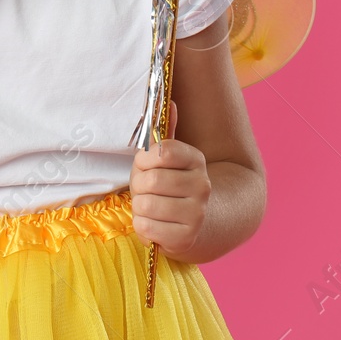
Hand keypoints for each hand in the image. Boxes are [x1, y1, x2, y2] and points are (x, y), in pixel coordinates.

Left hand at [130, 99, 209, 257]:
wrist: (194, 223)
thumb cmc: (169, 186)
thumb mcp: (166, 159)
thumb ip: (163, 133)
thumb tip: (169, 102)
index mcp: (196, 160)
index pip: (162, 151)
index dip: (144, 159)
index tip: (144, 165)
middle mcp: (202, 185)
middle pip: (151, 180)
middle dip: (138, 186)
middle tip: (144, 190)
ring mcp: (197, 213)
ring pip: (146, 205)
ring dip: (139, 207)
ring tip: (149, 207)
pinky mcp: (186, 238)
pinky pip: (146, 227)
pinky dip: (142, 226)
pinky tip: (153, 224)